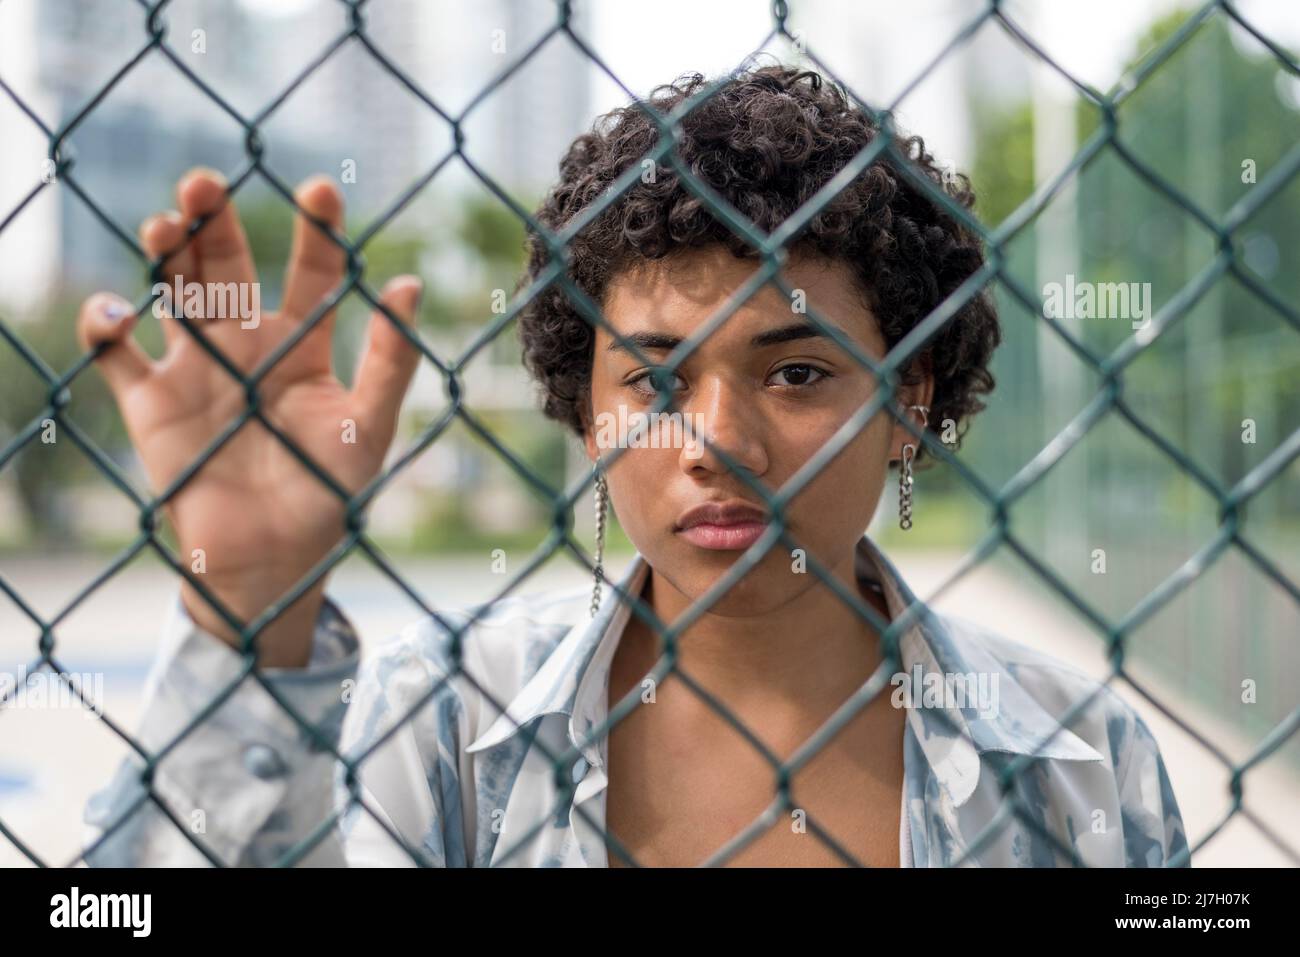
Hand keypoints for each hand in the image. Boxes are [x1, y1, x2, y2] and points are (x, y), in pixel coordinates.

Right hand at [77, 168, 422, 666]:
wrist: (275, 564)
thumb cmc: (330, 494)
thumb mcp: (368, 427)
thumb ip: (390, 363)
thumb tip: (410, 285)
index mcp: (302, 344)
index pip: (311, 272)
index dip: (316, 231)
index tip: (321, 188)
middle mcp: (246, 345)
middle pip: (226, 264)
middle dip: (215, 219)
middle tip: (205, 181)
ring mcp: (195, 370)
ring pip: (171, 292)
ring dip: (164, 255)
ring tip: (166, 226)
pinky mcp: (149, 405)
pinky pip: (115, 357)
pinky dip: (104, 328)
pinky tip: (116, 314)